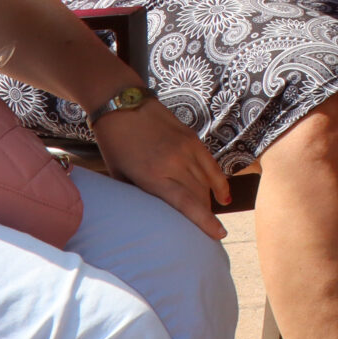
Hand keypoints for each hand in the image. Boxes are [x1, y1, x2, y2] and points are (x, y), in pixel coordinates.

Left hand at [92, 96, 232, 238]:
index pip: (187, 203)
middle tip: (205, 232)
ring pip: (207, 181)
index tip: (219, 234)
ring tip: (209, 215)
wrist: (122, 104)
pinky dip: (218, 181)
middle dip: (205, 214)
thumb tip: (153, 213)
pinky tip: (222, 195)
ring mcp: (186, 148)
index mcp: (153, 175)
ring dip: (209, 200)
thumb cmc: (114, 144)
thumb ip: (139, 194)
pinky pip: (211, 164)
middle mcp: (174, 162)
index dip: (205, 221)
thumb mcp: (119, 175)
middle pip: (199, 194)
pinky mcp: (192, 138)